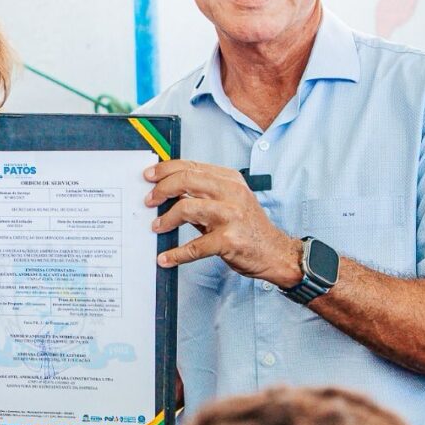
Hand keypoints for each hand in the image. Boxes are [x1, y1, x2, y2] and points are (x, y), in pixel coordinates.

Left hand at [145, 159, 301, 284]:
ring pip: (186, 208)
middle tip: (149, 201)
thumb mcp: (230, 201)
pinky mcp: (229, 241)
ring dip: (166, 219)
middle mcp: (231, 194)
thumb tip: (169, 190)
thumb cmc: (249, 227)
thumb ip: (203, 194)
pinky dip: (176, 254)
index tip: (149, 176)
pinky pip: (194, 246)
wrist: (276, 253)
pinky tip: (166, 258)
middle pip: (186, 181)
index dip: (165, 170)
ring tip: (157, 227)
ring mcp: (231, 216)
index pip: (191, 166)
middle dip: (161, 190)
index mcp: (230, 180)